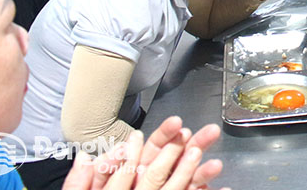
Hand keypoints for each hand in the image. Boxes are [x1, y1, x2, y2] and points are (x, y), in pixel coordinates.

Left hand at [62, 117, 225, 189]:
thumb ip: (83, 180)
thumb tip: (86, 159)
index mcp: (130, 173)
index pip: (150, 149)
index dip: (165, 135)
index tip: (178, 124)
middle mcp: (149, 181)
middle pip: (176, 159)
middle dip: (194, 144)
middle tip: (212, 131)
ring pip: (186, 180)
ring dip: (203, 172)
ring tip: (217, 165)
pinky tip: (224, 189)